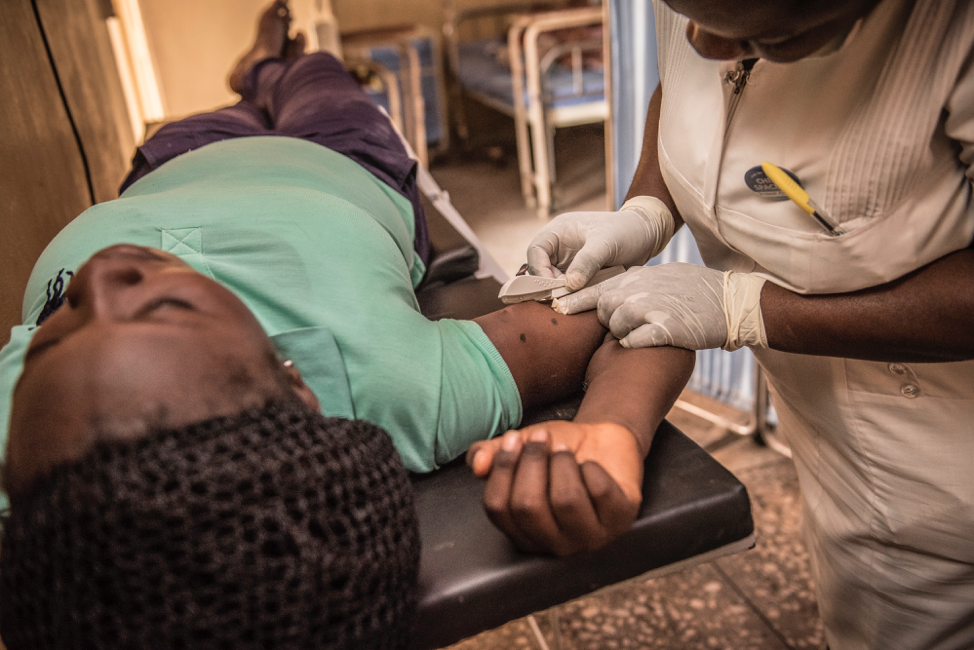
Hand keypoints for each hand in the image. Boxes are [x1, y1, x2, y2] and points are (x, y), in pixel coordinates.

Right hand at [467, 421, 641, 555]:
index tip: (514, 438)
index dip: (503, 469)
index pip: (499, 510)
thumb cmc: (561, 451)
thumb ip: (491, 454)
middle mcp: (556, 545)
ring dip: (563, 462)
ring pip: (566, 500)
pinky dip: (592, 466)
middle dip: (533, 461)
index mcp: (525, 534)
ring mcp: (591, 538)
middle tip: (542, 436)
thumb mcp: (521, 448)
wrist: (605, 441)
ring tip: (566, 452)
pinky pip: (600, 491)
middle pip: (529, 506)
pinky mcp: (622, 521)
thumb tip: (477, 464)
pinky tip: (592, 465)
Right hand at [525, 196, 674, 290]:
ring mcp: (568, 262)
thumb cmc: (626, 231)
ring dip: (560, 294)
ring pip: (553, 282)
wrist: (646, 237)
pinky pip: (568, 289)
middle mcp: (559, 247)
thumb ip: (587, 261)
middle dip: (548, 285)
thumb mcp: (606, 243)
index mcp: (559, 231)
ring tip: (571, 303)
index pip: (536, 250)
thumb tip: (569, 285)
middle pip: (540, 269)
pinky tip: (579, 303)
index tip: (552, 287)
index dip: (538, 269)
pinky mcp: (579, 276)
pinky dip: (571, 297)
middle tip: (561, 300)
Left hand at [553, 263, 767, 350]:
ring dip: (625, 335)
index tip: (556, 307)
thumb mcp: (663, 278)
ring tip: (648, 331)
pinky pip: (635, 342)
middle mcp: (640, 289)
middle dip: (609, 322)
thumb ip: (637, 285)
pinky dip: (638, 345)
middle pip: (603, 309)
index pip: (596, 287)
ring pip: (616, 327)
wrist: (731, 302)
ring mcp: (651, 307)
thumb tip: (614, 295)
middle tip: (628, 327)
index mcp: (638, 277)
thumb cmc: (698, 292)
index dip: (575, 299)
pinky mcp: (665, 328)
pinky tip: (650, 342)